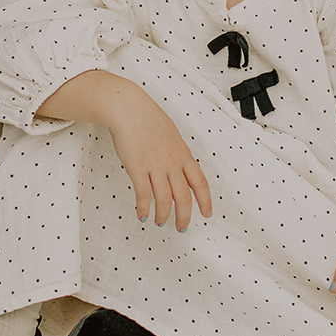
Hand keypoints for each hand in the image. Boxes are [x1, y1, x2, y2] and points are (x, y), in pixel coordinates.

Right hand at [104, 81, 213, 231]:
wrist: (128, 108)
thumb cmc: (147, 118)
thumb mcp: (171, 135)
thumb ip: (176, 153)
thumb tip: (179, 166)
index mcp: (183, 154)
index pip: (200, 182)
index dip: (205, 201)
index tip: (207, 213)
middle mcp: (171, 162)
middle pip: (183, 196)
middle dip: (184, 216)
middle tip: (181, 227)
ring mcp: (155, 165)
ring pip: (164, 199)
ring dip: (162, 215)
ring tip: (159, 222)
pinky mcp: (137, 167)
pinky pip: (143, 194)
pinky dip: (144, 208)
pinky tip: (142, 214)